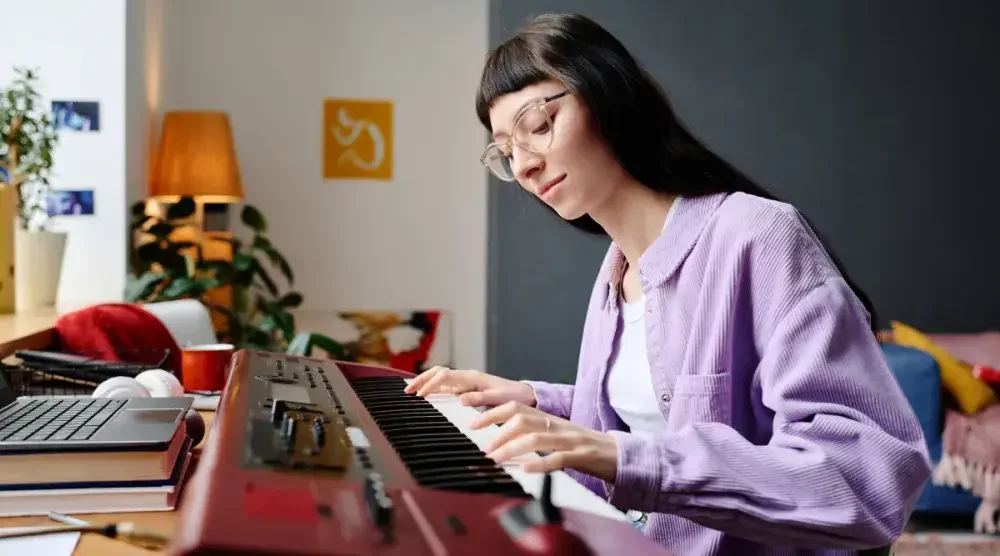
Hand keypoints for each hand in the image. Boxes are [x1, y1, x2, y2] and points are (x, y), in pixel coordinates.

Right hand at [403, 366, 536, 407]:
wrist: (524, 394)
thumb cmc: (513, 396)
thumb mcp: (498, 398)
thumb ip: (480, 398)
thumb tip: (460, 399)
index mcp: (472, 377)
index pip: (445, 376)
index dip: (431, 384)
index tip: (420, 396)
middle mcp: (467, 376)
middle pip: (438, 372)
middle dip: (421, 380)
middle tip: (407, 391)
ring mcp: (466, 381)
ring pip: (440, 377)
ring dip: (425, 382)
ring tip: (411, 392)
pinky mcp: (467, 388)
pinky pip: (447, 385)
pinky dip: (434, 387)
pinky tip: (427, 395)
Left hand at [471, 401, 618, 481]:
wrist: (619, 455)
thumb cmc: (584, 449)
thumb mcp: (556, 438)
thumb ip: (533, 436)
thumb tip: (501, 442)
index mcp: (550, 419)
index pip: (517, 407)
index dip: (493, 412)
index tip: (472, 423)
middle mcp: (558, 425)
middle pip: (523, 418)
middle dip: (498, 431)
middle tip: (483, 447)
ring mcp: (571, 440)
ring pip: (537, 438)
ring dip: (512, 448)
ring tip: (496, 460)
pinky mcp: (583, 456)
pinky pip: (559, 459)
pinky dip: (540, 464)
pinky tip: (526, 470)